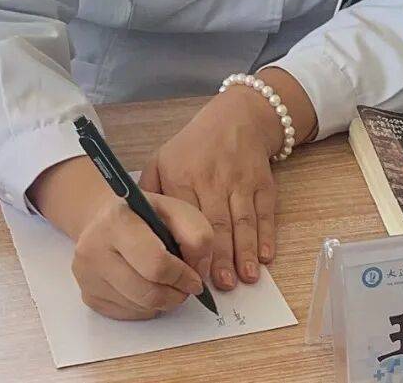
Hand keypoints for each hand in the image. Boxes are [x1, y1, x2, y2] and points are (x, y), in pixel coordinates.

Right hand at [72, 191, 212, 319]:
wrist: (108, 220)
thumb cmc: (149, 215)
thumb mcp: (179, 210)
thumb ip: (197, 236)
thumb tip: (198, 274)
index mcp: (118, 220)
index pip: (155, 263)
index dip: (182, 276)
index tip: (196, 280)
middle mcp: (94, 249)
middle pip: (145, 292)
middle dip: (175, 294)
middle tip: (188, 288)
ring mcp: (87, 276)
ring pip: (138, 307)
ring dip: (163, 302)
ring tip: (171, 283)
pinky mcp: (88, 296)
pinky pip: (128, 314)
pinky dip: (147, 307)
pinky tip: (150, 286)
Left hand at [138, 68, 315, 291]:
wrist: (237, 116)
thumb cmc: (194, 145)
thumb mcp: (162, 160)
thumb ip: (148, 193)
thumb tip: (136, 230)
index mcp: (184, 177)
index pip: (186, 219)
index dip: (190, 249)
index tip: (190, 275)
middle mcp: (214, 179)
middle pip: (217, 224)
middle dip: (220, 257)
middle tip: (221, 286)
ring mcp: (241, 180)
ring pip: (243, 221)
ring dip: (245, 251)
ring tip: (246, 278)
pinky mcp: (263, 181)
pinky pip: (265, 212)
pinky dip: (267, 235)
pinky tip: (265, 256)